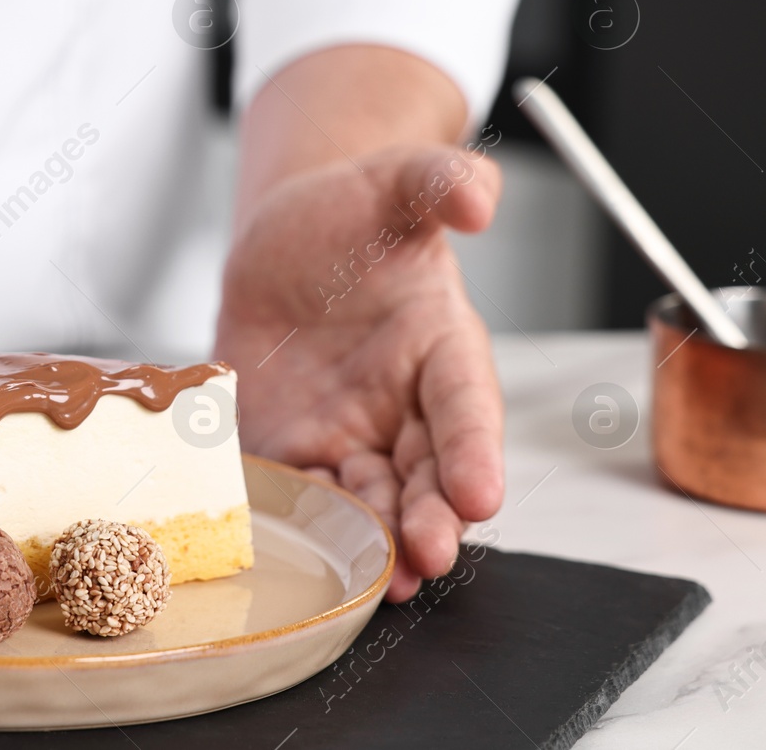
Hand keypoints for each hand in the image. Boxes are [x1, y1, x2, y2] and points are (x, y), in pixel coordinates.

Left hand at [215, 144, 503, 601]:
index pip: (467, 405)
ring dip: (379, 541)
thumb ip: (439, 182)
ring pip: (370, 498)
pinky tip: (300, 556)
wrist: (284, 239)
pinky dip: (303, 525)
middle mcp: (402, 403)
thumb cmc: (353, 215)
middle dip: (432, 517)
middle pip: (427, 473)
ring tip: (383, 584)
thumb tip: (478, 196)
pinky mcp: (291, 446)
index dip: (475, 450)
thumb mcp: (394, 182)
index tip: (481, 494)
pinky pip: (298, 492)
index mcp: (442, 345)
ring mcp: (347, 431)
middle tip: (428, 556)